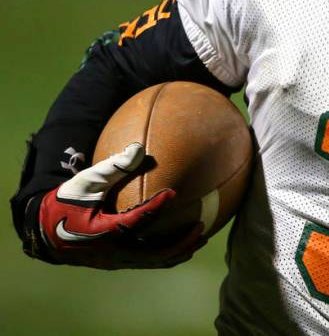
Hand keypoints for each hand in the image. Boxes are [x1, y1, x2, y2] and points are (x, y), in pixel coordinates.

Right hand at [39, 142, 204, 268]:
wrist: (45, 232)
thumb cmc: (66, 203)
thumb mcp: (85, 182)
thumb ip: (112, 167)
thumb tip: (139, 148)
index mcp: (102, 233)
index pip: (134, 221)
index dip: (155, 208)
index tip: (173, 192)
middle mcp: (113, 252)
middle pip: (155, 254)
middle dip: (181, 242)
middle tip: (202, 225)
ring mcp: (118, 260)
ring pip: (155, 261)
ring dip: (180, 250)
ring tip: (201, 235)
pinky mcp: (120, 261)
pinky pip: (150, 259)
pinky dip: (169, 251)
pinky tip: (183, 237)